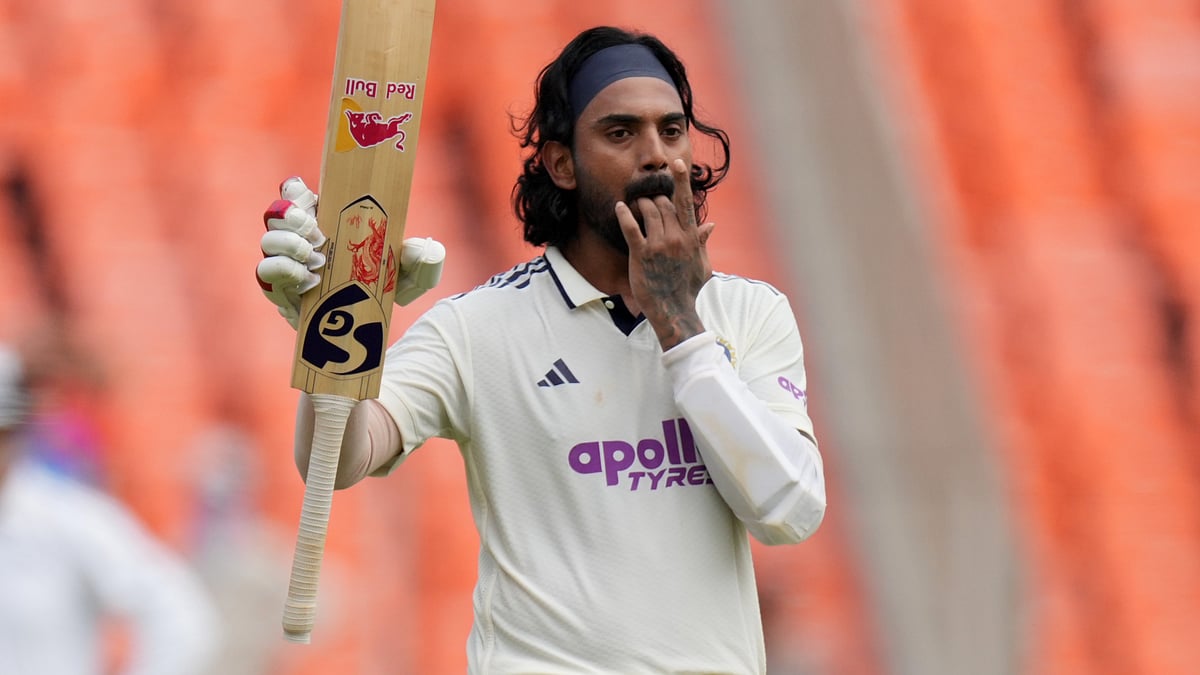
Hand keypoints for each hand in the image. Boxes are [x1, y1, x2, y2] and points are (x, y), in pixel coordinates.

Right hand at [256, 177, 446, 328]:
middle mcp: (300, 240)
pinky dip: (286, 275)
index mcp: (325, 219)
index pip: (296, 195)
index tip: (310, 199)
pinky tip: (313, 283)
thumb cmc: (388, 288)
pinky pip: (267, 278)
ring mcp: (287, 266)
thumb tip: (427, 250)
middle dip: (292, 220)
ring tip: (317, 262)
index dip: (294, 192)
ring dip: (288, 248)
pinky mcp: (283, 294)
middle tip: (319, 236)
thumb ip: (425, 260)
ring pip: (267, 244)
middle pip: (275, 215)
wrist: (375, 330)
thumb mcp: (414, 274)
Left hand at [615, 158, 715, 349]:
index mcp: (690, 237)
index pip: (686, 203)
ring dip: (641, 204)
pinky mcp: (641, 255)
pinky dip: (624, 215)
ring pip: (648, 212)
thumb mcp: (702, 265)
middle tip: (649, 199)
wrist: (673, 310)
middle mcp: (676, 238)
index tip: (676, 163)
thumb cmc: (688, 288)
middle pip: (664, 204)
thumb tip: (710, 224)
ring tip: (637, 204)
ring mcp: (658, 246)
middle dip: (655, 198)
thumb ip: (703, 243)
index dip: (681, 181)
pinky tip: (619, 207)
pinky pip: (631, 228)